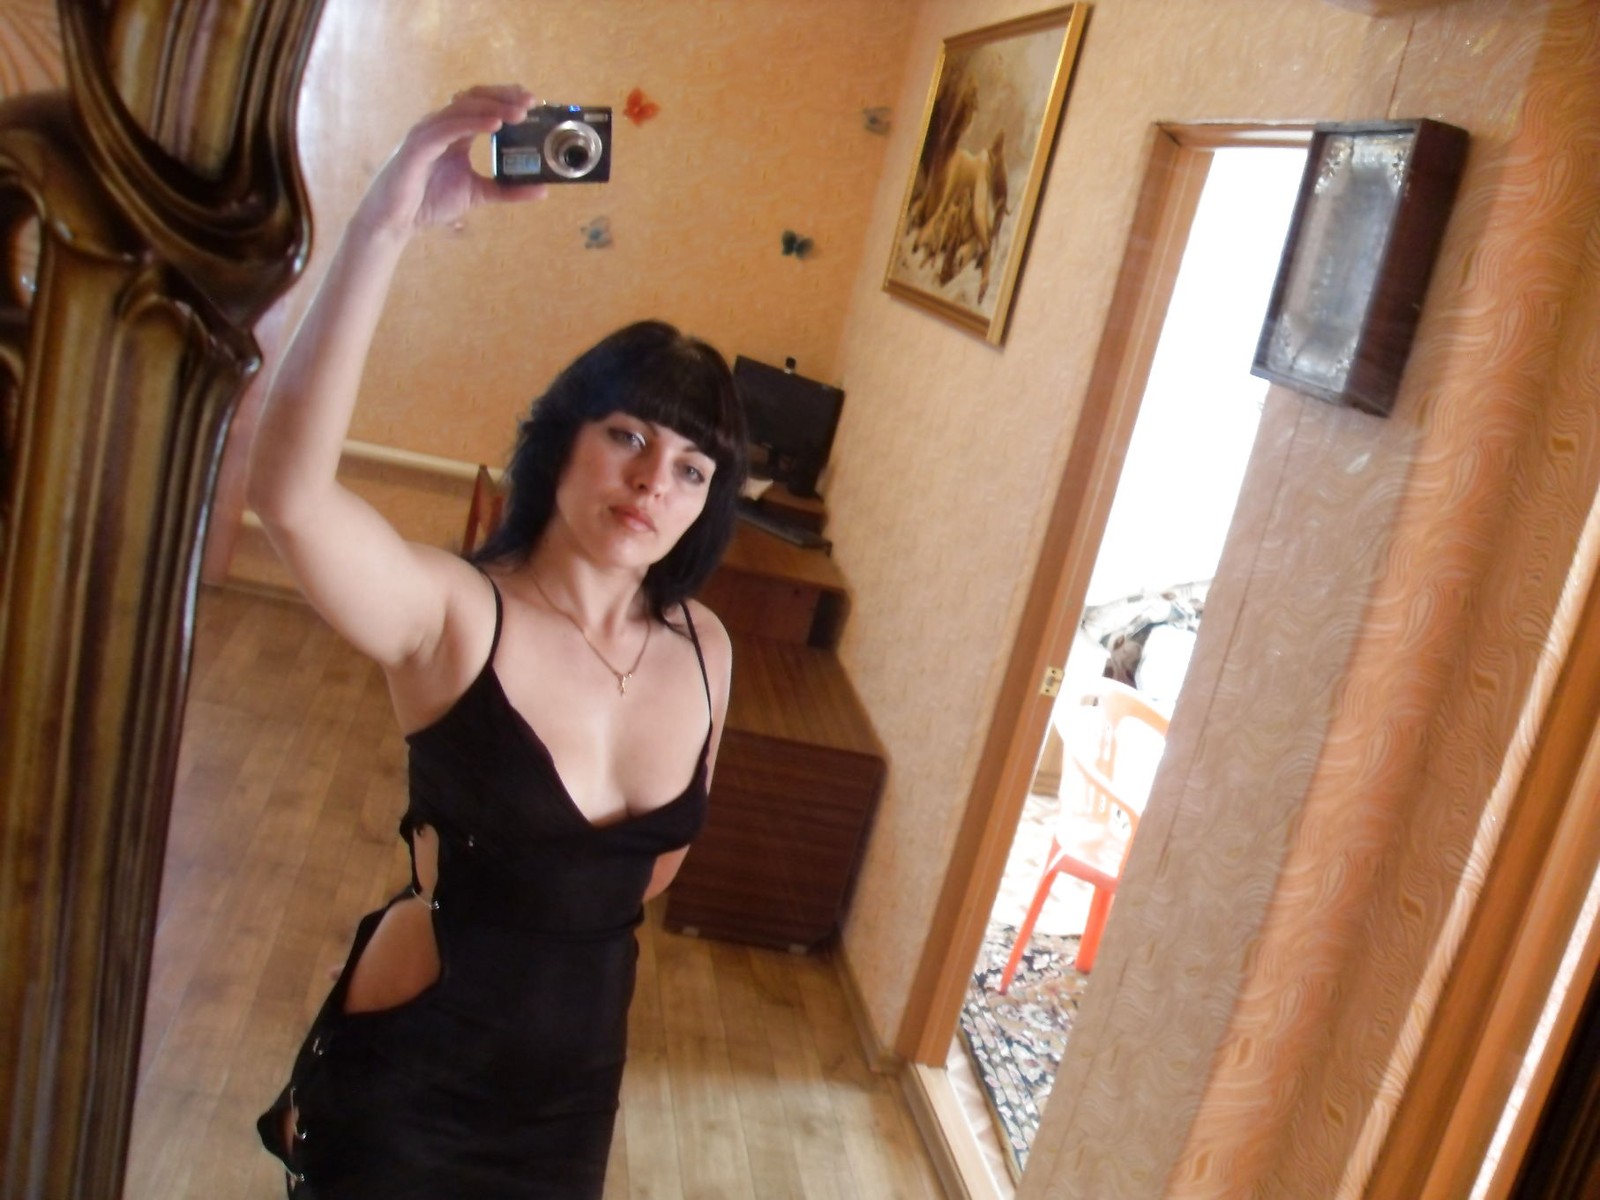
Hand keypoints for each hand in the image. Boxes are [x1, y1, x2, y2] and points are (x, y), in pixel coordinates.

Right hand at [355, 84, 546, 236]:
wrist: (397, 220)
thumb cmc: (429, 201)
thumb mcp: (478, 193)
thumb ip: (507, 190)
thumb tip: (542, 189)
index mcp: (456, 133)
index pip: (483, 105)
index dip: (506, 99)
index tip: (532, 102)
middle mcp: (442, 126)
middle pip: (475, 98)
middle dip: (504, 97)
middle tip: (530, 102)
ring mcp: (429, 132)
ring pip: (463, 108)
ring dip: (493, 107)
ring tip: (518, 113)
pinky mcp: (419, 144)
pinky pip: (448, 127)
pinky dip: (472, 122)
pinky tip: (494, 124)